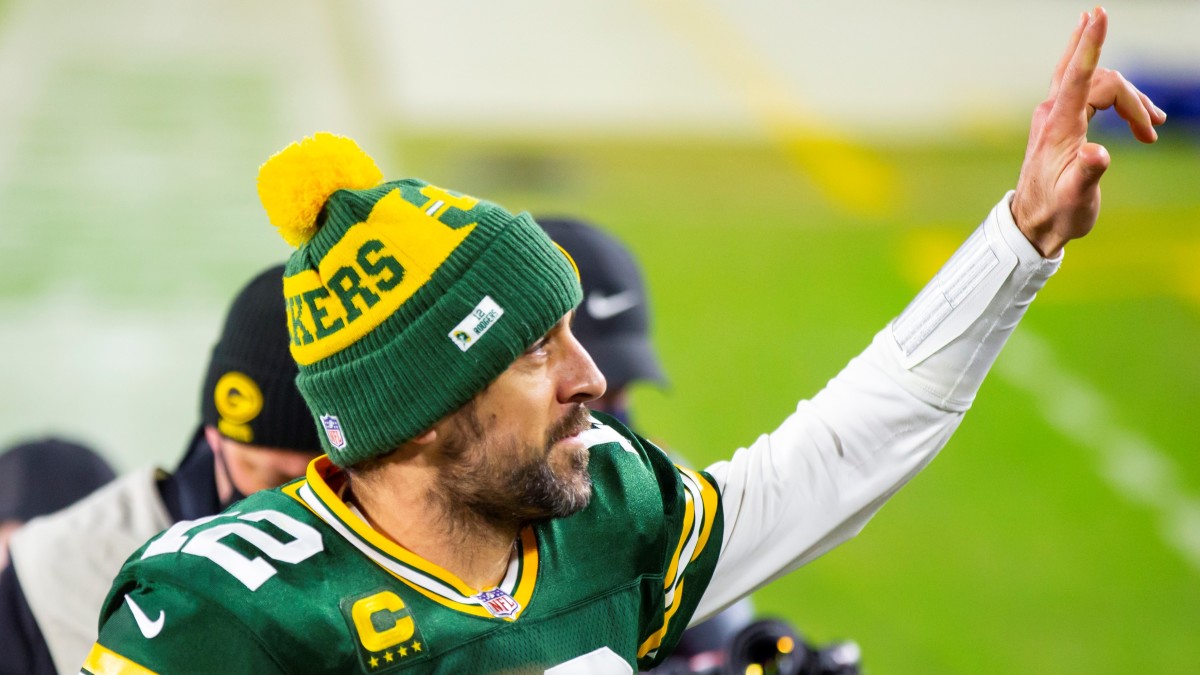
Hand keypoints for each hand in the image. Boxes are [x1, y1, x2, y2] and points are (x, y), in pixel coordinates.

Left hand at [1011, 7, 1166, 257]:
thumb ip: (1087, 174)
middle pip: (1100, 79)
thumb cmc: (1056, 212)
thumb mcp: (1076, 198)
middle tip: (1153, 130)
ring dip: (1130, 101)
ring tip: (1153, 127)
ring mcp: (1053, 114)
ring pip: (1098, 84)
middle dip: (1132, 98)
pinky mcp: (1059, 120)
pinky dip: (1118, 101)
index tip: (1099, 12)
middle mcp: (1052, 112)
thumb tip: (1099, 154)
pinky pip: (1089, 91)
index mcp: (1058, 126)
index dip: (1091, 42)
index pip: (1077, 75)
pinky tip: (1140, 119)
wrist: (1034, 223)